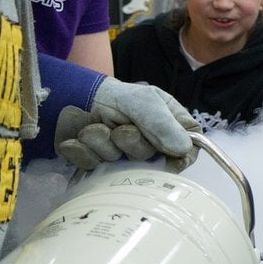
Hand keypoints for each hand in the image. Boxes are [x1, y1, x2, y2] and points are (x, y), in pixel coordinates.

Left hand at [55, 78, 200, 171]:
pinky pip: (93, 167)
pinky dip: (83, 151)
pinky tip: (78, 139)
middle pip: (154, 160)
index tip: (174, 161)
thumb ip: (163, 123)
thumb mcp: (144, 101)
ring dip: (104, 144)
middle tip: (120, 128)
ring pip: (122, 165)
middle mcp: (150, 143)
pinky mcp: (100, 163)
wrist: (72, 96)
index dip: (184, 156)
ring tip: (95, 126)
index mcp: (169, 124)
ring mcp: (125, 155)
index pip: (190, 146)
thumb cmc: (116, 96)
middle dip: (132, 144)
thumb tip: (184, 148)